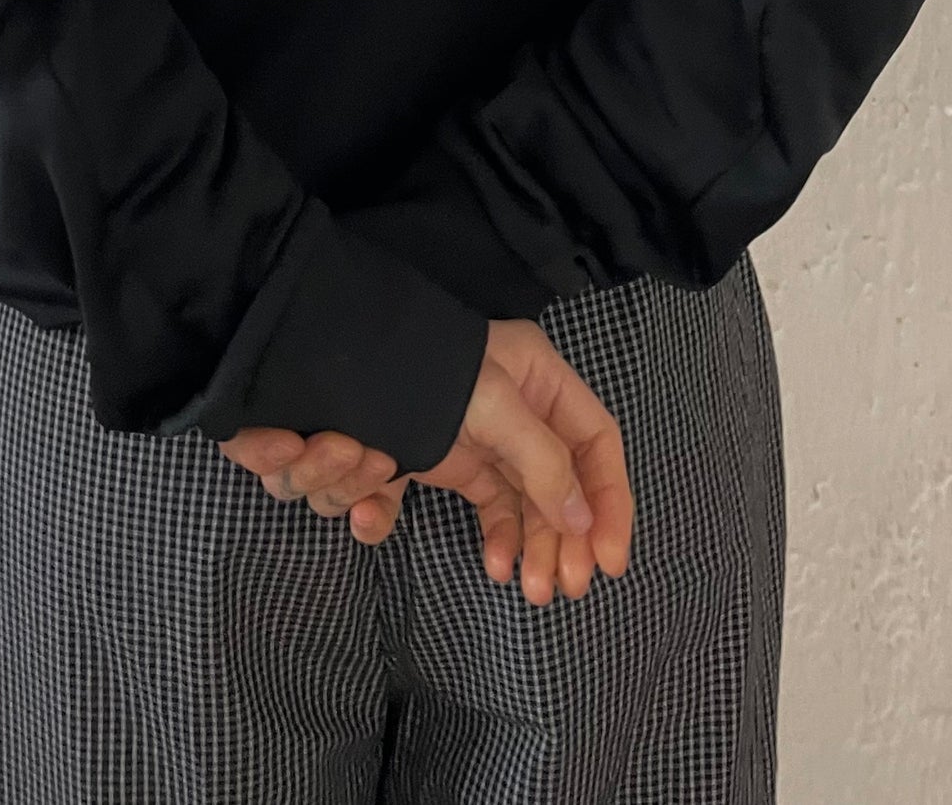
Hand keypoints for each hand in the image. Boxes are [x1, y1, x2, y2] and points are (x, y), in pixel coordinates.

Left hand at [219, 316, 634, 605]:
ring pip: (528, 504)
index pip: (597, 444)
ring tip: (531, 588)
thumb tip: (582, 524)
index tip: (609, 562)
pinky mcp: (452, 461)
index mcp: (542, 382)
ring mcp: (488, 438)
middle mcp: (524, 411)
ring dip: (533, 547)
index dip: (611, 502)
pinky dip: (496, 538)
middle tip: (566, 589)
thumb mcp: (493, 406)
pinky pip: (488, 507)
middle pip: (564, 485)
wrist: (341, 362)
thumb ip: (542, 462)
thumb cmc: (425, 370)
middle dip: (567, 538)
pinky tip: (496, 564)